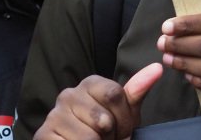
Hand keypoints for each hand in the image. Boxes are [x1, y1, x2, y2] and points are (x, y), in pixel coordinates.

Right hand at [33, 64, 162, 139]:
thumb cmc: (106, 130)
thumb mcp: (125, 112)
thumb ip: (137, 91)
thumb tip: (157, 67)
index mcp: (89, 84)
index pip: (114, 95)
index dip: (125, 119)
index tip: (123, 128)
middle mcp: (68, 94)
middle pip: (103, 118)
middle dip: (112, 135)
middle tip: (107, 138)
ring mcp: (54, 115)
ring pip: (89, 137)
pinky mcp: (43, 135)